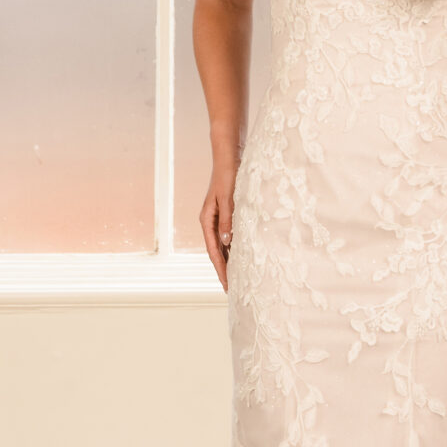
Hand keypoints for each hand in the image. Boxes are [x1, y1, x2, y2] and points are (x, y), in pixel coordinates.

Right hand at [200, 157, 237, 289]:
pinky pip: (227, 236)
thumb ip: (228, 220)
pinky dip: (233, 248)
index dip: (221, 269)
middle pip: (216, 251)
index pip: (213, 251)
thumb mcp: (229, 199)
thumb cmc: (227, 176)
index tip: (227, 284)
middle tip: (232, 289)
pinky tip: (240, 257)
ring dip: (228, 261)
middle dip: (223, 270)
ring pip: (222, 245)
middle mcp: (210, 221)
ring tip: (236, 278)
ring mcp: (217, 218)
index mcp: (207, 220)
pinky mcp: (225, 214)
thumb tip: (227, 242)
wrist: (227, 157)